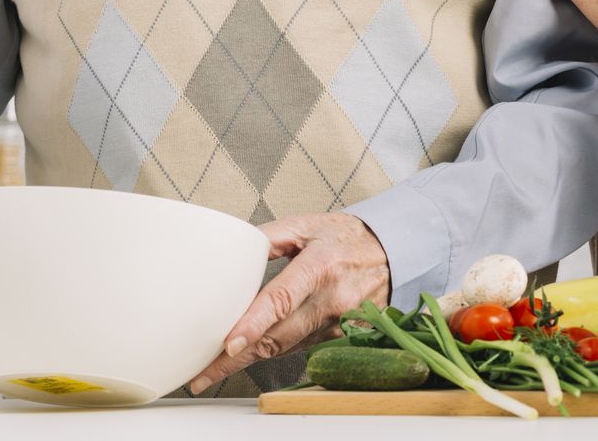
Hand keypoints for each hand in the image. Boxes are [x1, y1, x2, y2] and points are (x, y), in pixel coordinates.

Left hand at [187, 213, 391, 393]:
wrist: (395, 252)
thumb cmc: (348, 237)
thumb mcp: (308, 225)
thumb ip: (268, 236)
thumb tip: (234, 247)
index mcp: (319, 267)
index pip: (281, 299)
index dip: (253, 324)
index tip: (228, 344)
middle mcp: (331, 299)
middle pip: (277, 337)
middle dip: (236, 358)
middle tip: (202, 373)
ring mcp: (338, 322)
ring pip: (286, 347)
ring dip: (250, 358)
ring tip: (214, 370)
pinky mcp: (341, 335)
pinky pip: (301, 347)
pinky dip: (275, 350)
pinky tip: (252, 354)